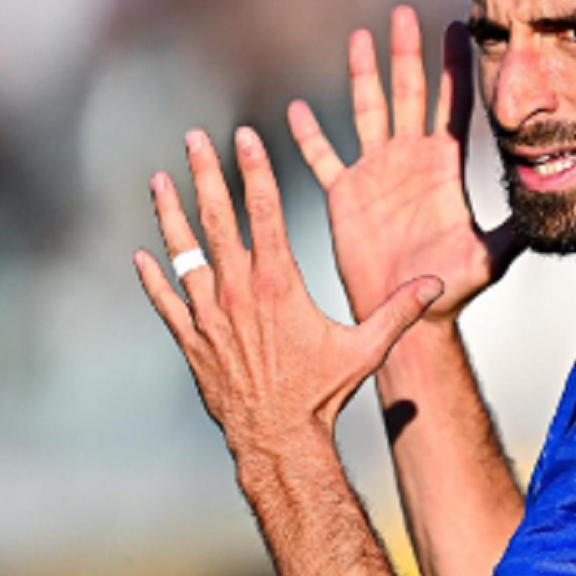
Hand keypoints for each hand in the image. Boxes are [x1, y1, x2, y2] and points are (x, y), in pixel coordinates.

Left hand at [135, 127, 443, 444]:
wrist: (277, 440)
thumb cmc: (322, 394)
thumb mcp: (365, 349)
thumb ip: (398, 311)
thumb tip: (435, 283)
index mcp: (278, 284)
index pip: (265, 212)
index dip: (255, 170)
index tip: (245, 136)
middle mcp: (239, 292)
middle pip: (218, 219)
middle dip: (206, 174)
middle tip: (193, 139)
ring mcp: (210, 316)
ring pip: (185, 253)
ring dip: (170, 214)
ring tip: (159, 180)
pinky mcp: (192, 341)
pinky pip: (166, 302)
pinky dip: (152, 279)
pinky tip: (140, 256)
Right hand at [289, 6, 522, 323]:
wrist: (407, 313)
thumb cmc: (450, 288)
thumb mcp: (491, 255)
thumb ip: (516, 227)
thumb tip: (550, 202)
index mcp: (443, 166)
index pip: (451, 104)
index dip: (455, 67)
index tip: (458, 26)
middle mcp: (408, 160)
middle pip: (407, 93)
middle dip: (405, 53)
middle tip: (402, 13)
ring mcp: (374, 173)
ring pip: (367, 112)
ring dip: (362, 76)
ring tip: (358, 38)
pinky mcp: (344, 195)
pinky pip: (323, 160)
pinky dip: (310, 137)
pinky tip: (297, 111)